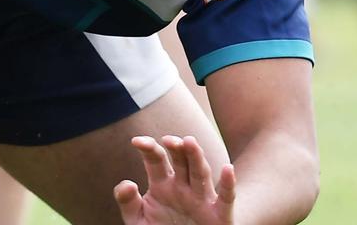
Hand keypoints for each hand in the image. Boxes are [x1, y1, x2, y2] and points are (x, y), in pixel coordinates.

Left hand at [114, 136, 235, 224]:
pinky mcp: (218, 215)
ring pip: (200, 173)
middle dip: (176, 148)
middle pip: (181, 161)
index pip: (156, 159)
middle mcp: (182, 187)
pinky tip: (228, 169)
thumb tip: (128, 184)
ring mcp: (201, 199)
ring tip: (189, 141)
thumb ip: (128, 201)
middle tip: (168, 139)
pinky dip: (228, 184)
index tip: (136, 142)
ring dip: (196, 157)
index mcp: (162, 183)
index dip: (148, 148)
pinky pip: (225, 198)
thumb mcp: (138, 219)